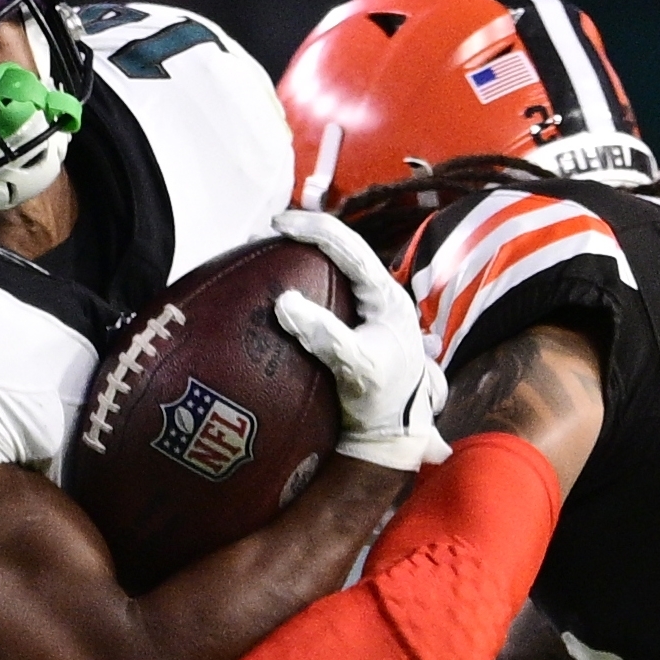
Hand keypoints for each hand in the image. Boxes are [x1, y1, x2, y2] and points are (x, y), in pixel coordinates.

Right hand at [267, 205, 447, 471]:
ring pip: (334, 270)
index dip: (314, 229)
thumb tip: (284, 303)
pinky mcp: (353, 327)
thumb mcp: (357, 369)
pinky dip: (301, 286)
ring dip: (302, 259)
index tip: (277, 225)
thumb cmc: (380, 403)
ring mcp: (366, 311)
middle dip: (304, 237)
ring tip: (268, 255)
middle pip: (341, 251)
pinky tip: (278, 293)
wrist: (392, 434)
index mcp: (387, 297)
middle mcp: (379, 297)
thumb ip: (326, 336)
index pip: (350, 246)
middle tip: (267, 235)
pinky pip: (326, 294)